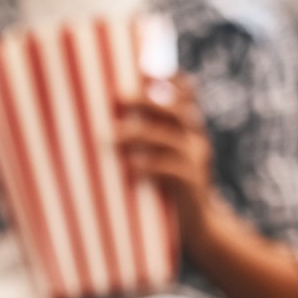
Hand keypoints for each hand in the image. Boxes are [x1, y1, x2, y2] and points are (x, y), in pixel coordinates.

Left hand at [116, 73, 216, 244]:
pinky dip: (150, 166)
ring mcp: (196, 162)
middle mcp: (195, 140)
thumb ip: (144, 139)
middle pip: (176, 110)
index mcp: (188, 129)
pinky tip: (130, 168)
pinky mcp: (191, 185)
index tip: (140, 69)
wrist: (199, 228)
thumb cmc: (166, 190)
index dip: (168, 79)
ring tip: (109, 135)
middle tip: (116, 97)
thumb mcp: (160, 159)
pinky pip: (173, 170)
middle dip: (147, 100)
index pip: (186, 93)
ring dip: (138, 133)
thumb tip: (98, 125)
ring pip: (170, 139)